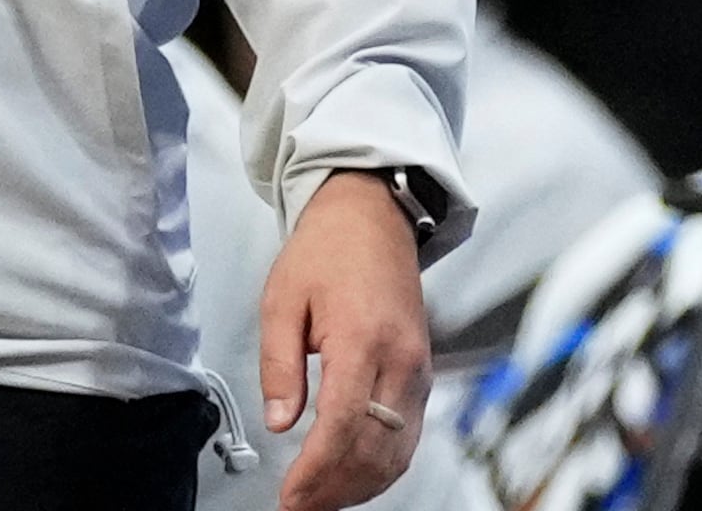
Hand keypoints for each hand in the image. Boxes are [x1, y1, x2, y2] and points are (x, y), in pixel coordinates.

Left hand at [259, 173, 432, 509]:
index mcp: (362, 338)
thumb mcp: (281, 299)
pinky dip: (382, 467)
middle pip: (373, 449)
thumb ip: (279, 365)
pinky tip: (352, 478)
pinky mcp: (422, 376)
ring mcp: (418, 371)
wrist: (371, 219)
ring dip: (359, 486)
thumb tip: (280, 422)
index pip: (342, 427)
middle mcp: (400, 360)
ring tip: (320, 501)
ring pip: (397, 452)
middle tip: (298, 506)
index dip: (315, 472)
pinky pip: (408, 437)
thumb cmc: (327, 250)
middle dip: (334, 490)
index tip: (289, 496)